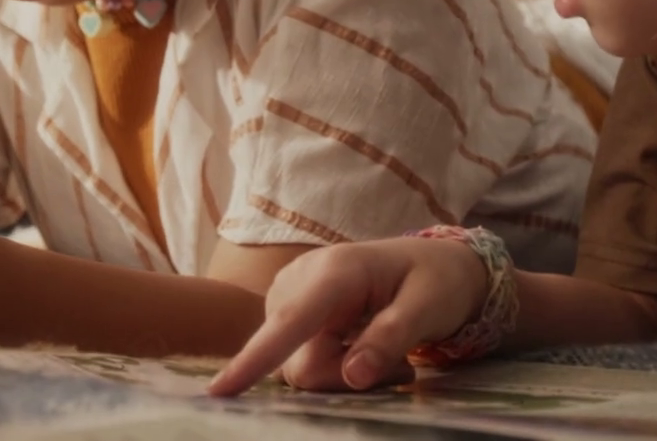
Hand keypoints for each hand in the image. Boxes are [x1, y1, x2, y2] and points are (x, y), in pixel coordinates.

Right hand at [208, 238, 483, 395]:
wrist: (435, 265)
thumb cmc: (435, 280)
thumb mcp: (427, 308)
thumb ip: (389, 338)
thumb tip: (352, 377)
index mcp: (334, 271)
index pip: (290, 322)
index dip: (254, 358)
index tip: (221, 391)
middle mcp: (300, 283)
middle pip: (298, 362)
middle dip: (345, 378)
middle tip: (400, 368)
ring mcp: (291, 300)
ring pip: (299, 367)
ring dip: (344, 374)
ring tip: (389, 353)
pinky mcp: (292, 316)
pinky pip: (302, 361)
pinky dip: (337, 367)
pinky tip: (365, 348)